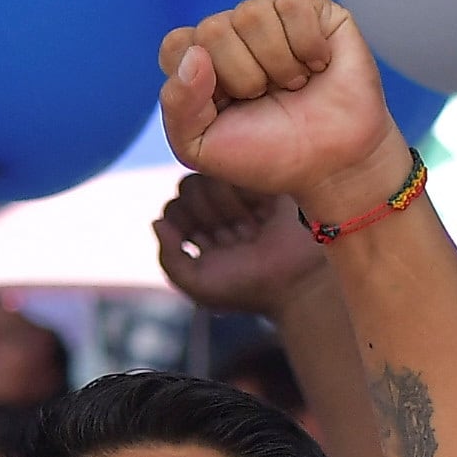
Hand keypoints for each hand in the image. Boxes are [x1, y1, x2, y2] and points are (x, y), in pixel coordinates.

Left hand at [155, 172, 328, 318]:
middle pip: (187, 188)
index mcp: (203, 235)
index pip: (173, 210)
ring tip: (252, 226)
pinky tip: (262, 212)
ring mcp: (243, 196)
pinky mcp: (264, 183)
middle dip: (206, 214)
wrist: (299, 280)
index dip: (184, 224)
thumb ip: (167, 259)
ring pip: (209, 176)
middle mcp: (221, 212)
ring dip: (226, 205)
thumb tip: (157, 222)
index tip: (210, 246)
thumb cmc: (250, 287)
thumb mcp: (198, 284)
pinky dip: (244, 191)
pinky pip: (236, 169)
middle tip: (234, 236)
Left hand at [159, 0, 407, 220]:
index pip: (178, 45)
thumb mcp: (201, 148)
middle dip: (245, 78)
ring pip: (252, 14)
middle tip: (269, 100)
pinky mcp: (314, 12)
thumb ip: (177, 106)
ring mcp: (272, 19)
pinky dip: (308, 45)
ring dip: (279, 65)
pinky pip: (293, 6)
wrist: (334, 167)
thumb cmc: (270, 155)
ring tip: (297, 86)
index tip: (230, 110)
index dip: (203, 83)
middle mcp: (234, 34)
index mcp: (201, 62)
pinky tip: (319, 65)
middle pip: (214, 29)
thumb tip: (196, 55)